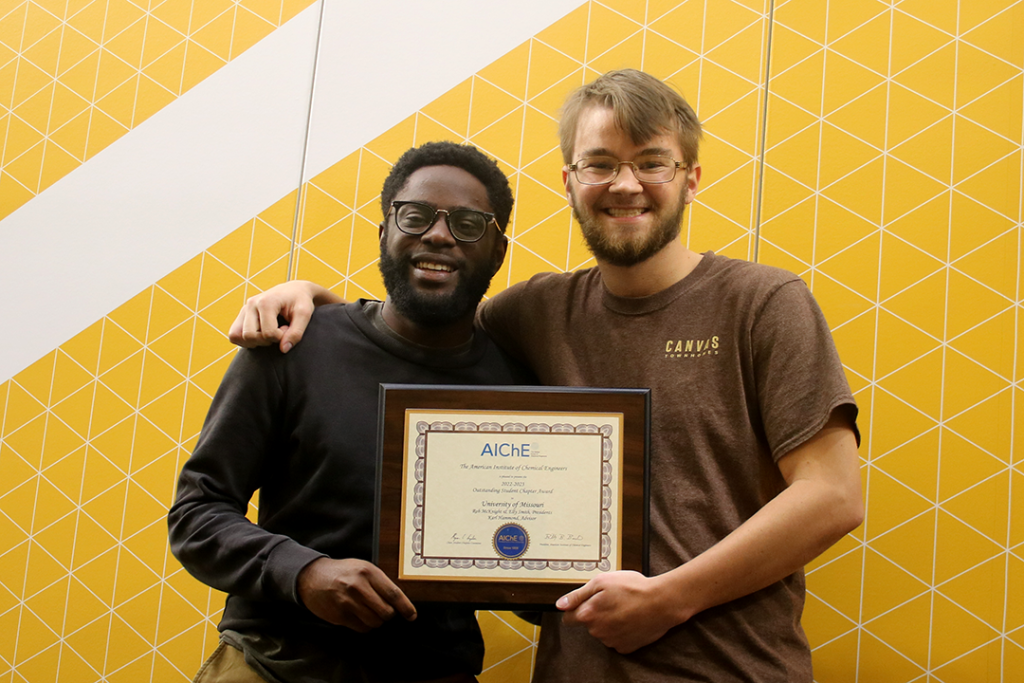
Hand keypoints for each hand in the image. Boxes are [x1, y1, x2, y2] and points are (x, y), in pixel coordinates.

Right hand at [228, 281, 319, 351]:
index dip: (280, 337)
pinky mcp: (242, 315)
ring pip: (237, 336)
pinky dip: (245, 341)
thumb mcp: (304, 315)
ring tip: (268, 333)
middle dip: (266, 341)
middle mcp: (251, 304)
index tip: (287, 329)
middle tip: (278, 331)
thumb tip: (283, 350)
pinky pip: (234, 335)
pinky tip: (260, 335)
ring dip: (254, 341)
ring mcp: (244, 309)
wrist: (294, 290)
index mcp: (266, 302)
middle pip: (250, 336)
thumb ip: (296, 333)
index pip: (268, 333)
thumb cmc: (300, 301)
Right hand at [297, 558, 416, 631]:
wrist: (312, 576)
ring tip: (369, 612)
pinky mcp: (339, 615)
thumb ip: (379, 582)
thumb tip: (400, 602)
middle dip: (388, 615)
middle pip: (386, 612)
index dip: (406, 607)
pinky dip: (364, 626)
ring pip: (375, 622)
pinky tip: (358, 616)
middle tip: (384, 611)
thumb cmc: (343, 572)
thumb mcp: (363, 568)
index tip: (412, 616)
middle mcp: (358, 586)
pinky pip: (361, 628)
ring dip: (376, 621)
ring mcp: (348, 602)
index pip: (393, 594)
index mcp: (368, 572)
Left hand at [557, 571, 681, 653]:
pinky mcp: (626, 648)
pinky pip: (617, 640)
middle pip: (588, 624)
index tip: (586, 603)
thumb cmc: (633, 588)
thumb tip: (560, 605)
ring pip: (603, 632)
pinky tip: (631, 619)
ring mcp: (612, 641)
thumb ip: (578, 595)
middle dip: (595, 613)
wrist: (661, 602)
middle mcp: (597, 631)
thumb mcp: (601, 582)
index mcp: (588, 615)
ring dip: (609, 622)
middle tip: (612, 600)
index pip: (568, 619)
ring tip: (625, 608)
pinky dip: (621, 631)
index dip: (576, 609)